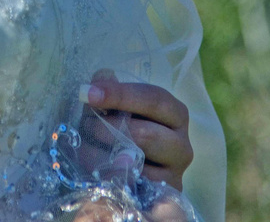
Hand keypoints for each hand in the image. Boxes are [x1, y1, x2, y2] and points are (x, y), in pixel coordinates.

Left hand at [83, 72, 193, 190]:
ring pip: (139, 161)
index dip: (120, 95)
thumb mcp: (119, 104)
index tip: (90, 93)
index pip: (152, 99)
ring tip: (88, 143)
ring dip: (106, 151)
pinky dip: (112, 172)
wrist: (132, 165)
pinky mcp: (165, 193)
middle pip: (146, 134)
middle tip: (87, 123)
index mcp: (175, 112)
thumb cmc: (127, 125)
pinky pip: (134, 183)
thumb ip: (110, 88)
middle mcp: (182, 143)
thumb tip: (103, 77)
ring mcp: (176, 172)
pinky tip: (99, 164)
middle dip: (110, 128)